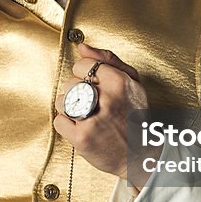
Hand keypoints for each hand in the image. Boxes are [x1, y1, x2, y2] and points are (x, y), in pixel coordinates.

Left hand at [54, 43, 152, 187]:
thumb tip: (82, 46)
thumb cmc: (136, 116)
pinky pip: (59, 121)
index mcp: (119, 82)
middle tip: (93, 105)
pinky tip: (82, 128)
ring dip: (70, 109)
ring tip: (87, 116)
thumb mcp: (132, 81)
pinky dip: (67, 126)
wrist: (141, 155)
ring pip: (61, 101)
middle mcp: (107, 99)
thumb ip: (108, 60)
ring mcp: (93, 119)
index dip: (85, 75)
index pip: (82, 64)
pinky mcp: (82, 138)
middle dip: (77, 93)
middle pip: (70, 83)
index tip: (94, 86)